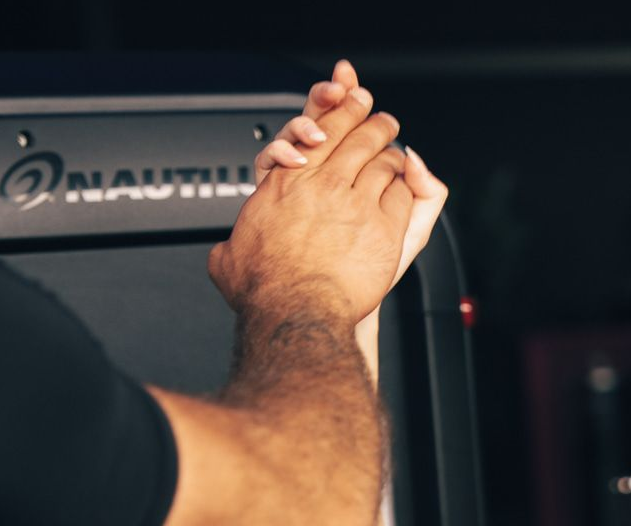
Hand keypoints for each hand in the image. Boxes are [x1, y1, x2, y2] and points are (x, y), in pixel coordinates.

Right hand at [209, 60, 415, 324]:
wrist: (294, 313)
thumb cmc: (265, 293)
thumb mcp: (227, 262)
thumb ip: (226, 248)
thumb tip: (224, 249)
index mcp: (283, 184)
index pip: (316, 133)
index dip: (334, 114)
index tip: (343, 107)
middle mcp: (320, 185)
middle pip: (354, 138)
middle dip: (370, 122)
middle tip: (381, 118)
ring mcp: (355, 204)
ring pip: (382, 161)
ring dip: (393, 152)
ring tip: (397, 148)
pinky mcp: (382, 228)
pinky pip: (401, 194)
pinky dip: (406, 186)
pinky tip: (406, 186)